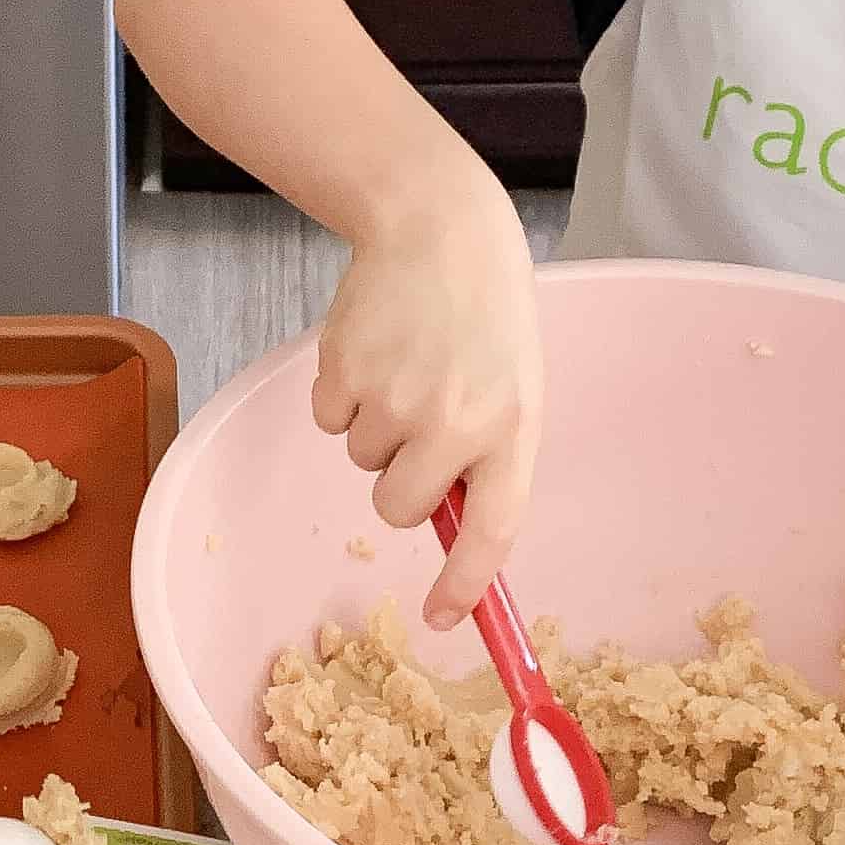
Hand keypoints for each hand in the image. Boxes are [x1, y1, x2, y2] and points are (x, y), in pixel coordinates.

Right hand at [312, 144, 542, 626]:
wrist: (437, 226)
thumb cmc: (484, 316)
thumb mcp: (514, 386)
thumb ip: (488, 458)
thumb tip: (448, 534)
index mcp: (511, 425)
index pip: (491, 530)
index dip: (465, 584)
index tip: (442, 619)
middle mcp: (453, 418)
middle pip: (403, 508)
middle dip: (403, 481)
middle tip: (424, 420)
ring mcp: (394, 396)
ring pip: (364, 462)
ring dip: (378, 427)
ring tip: (407, 364)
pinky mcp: (343, 373)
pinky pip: (330, 423)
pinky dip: (344, 396)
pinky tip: (376, 349)